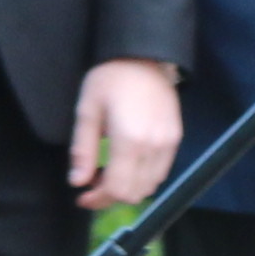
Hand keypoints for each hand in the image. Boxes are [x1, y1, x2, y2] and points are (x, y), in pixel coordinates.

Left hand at [70, 58, 180, 208]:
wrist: (144, 55)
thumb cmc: (110, 78)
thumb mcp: (87, 110)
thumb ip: (83, 150)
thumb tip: (78, 182)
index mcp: (129, 139)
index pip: (117, 188)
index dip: (97, 200)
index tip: (83, 197)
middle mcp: (153, 146)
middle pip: (134, 193)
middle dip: (110, 196)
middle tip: (92, 185)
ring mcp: (168, 143)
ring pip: (149, 187)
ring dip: (128, 188)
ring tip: (109, 174)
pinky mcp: (176, 139)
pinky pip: (161, 172)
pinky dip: (143, 177)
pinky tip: (127, 164)